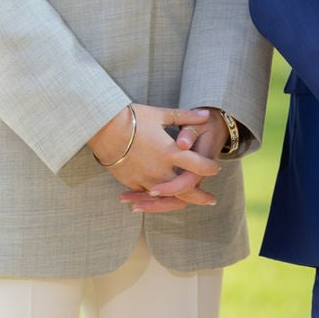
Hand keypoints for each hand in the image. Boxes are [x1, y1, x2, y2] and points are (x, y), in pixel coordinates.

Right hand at [89, 104, 220, 203]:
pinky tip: (163, 199)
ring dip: (180, 201)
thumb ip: (186, 117)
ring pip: (167, 198)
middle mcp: (160, 169)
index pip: (199, 166)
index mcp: (170, 152)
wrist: (102, 127)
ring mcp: (144, 178)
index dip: (210, 168)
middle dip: (201, 197)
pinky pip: (147, 196)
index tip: (216, 168)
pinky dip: (157, 199)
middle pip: (186, 190)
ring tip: (189, 203)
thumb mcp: (161, 115)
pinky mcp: (131, 182)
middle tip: (211, 200)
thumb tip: (206, 114)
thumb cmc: (133, 118)